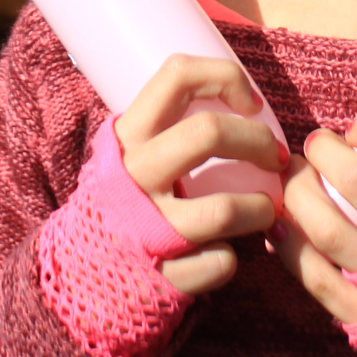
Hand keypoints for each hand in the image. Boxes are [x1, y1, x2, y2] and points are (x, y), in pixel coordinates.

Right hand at [114, 55, 285, 297]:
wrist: (80, 281)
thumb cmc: (127, 203)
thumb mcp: (134, 155)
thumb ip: (172, 129)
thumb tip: (246, 105)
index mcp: (128, 136)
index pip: (177, 75)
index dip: (226, 79)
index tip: (252, 104)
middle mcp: (132, 174)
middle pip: (208, 132)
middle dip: (258, 141)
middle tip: (275, 158)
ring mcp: (144, 227)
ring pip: (223, 209)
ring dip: (261, 208)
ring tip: (266, 210)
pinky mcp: (160, 276)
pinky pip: (218, 262)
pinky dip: (230, 258)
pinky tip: (223, 253)